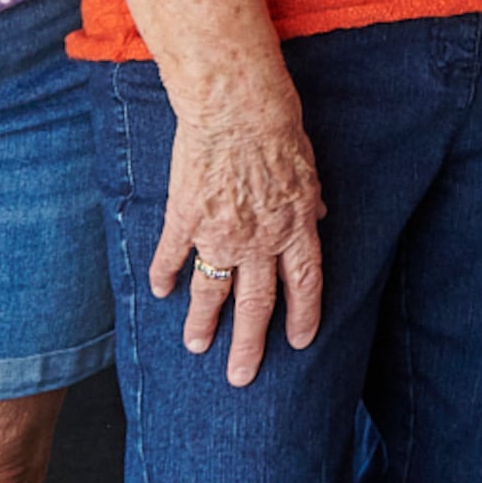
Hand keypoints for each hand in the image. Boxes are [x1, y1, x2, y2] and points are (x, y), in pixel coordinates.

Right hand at [151, 68, 323, 385]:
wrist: (237, 105)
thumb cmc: (278, 126)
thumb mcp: (309, 167)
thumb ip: (311, 199)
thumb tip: (321, 214)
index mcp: (296, 226)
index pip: (304, 284)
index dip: (303, 316)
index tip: (299, 342)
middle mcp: (260, 240)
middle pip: (257, 304)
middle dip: (250, 345)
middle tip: (241, 376)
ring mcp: (220, 233)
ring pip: (213, 292)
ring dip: (204, 324)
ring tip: (197, 347)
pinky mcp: (186, 218)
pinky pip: (172, 255)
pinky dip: (164, 274)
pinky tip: (160, 291)